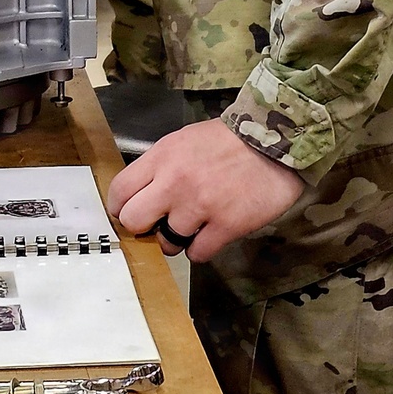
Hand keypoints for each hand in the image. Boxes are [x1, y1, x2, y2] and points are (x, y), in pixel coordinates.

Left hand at [106, 118, 305, 262]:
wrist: (274, 141)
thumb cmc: (228, 141)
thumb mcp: (183, 141)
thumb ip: (159, 166)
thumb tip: (140, 195)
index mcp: (162, 157)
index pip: (119, 191)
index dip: (120, 207)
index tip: (130, 211)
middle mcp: (175, 182)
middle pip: (133, 221)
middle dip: (143, 226)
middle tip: (158, 223)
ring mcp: (200, 205)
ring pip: (166, 242)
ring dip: (177, 238)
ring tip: (193, 225)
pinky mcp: (226, 225)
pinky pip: (198, 253)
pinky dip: (202, 247)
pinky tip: (212, 232)